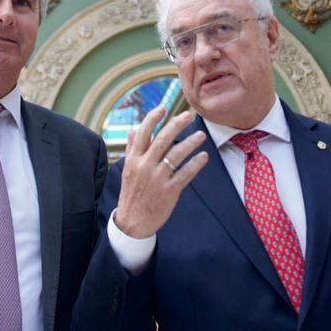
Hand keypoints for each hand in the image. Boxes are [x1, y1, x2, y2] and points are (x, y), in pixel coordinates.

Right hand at [112, 106, 209, 239]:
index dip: (153, 118)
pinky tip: (203, 157)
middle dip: (177, 124)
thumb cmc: (131, 194)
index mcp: (133, 159)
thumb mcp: (127, 170)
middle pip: (163, 139)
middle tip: (189, 115)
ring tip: (201, 135)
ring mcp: (157, 179)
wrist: (132, 223)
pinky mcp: (169, 191)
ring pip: (176, 154)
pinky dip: (195, 164)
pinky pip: (185, 174)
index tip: (163, 108)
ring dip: (191, 143)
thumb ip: (131, 149)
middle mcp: (145, 166)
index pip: (143, 133)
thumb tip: (132, 129)